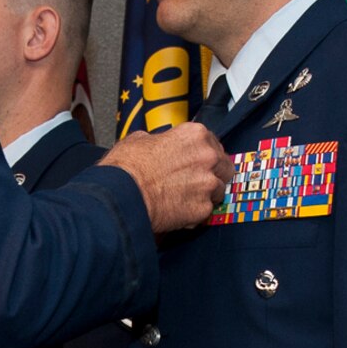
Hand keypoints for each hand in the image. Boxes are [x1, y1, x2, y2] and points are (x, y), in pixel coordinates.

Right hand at [100, 125, 230, 233]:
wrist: (122, 194)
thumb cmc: (127, 167)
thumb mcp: (139, 140)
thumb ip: (159, 140)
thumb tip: (157, 144)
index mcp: (195, 135)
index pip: (213, 143)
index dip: (204, 154)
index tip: (197, 161)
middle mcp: (208, 157)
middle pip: (224, 167)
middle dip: (213, 174)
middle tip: (195, 181)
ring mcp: (208, 184)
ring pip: (218, 191)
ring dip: (205, 195)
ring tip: (184, 198)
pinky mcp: (203, 209)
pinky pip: (205, 212)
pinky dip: (194, 213)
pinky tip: (177, 210)